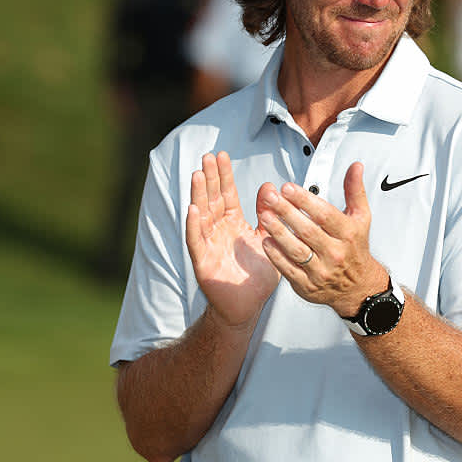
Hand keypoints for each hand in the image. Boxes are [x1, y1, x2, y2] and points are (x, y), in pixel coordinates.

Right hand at [186, 151, 280, 329]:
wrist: (247, 306)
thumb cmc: (257, 274)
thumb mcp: (266, 239)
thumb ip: (266, 214)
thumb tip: (269, 186)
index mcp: (233, 224)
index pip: (227, 194)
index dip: (223, 175)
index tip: (221, 155)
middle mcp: (218, 231)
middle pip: (212, 199)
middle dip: (210, 178)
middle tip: (208, 156)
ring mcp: (208, 244)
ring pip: (201, 215)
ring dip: (198, 195)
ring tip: (197, 174)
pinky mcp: (203, 261)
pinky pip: (197, 240)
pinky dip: (194, 225)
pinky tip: (192, 209)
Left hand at [256, 162, 388, 317]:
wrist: (358, 287)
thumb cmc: (355, 247)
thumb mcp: (360, 217)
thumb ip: (354, 190)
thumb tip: (355, 166)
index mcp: (348, 234)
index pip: (325, 215)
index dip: (305, 200)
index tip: (288, 188)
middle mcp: (335, 253)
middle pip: (308, 230)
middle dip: (287, 212)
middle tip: (270, 197)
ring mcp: (321, 271)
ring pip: (297, 250)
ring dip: (279, 232)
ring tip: (264, 215)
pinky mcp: (308, 285)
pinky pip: (289, 270)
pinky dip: (276, 256)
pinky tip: (266, 241)